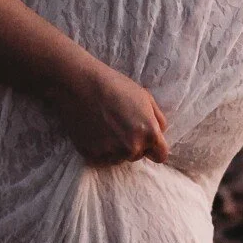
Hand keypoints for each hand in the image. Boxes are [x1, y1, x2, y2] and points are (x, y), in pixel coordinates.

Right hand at [47, 65, 169, 165]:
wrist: (81, 84)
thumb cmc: (115, 86)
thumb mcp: (146, 98)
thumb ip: (157, 120)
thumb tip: (160, 133)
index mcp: (149, 134)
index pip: (160, 156)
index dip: (154, 148)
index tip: (145, 141)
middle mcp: (132, 148)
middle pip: (137, 156)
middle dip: (132, 144)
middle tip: (119, 124)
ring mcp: (111, 153)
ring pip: (119, 158)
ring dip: (115, 148)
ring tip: (105, 126)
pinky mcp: (92, 155)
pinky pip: (101, 159)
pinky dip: (99, 149)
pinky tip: (95, 131)